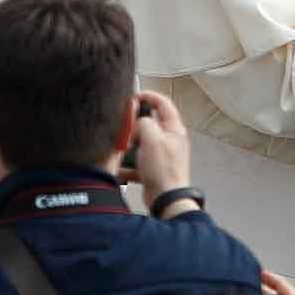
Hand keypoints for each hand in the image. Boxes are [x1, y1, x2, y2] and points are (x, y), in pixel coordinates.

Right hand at [127, 91, 192, 212]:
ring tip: (121, 149)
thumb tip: (138, 120)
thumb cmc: (163, 169)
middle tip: (124, 126)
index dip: (150, 96)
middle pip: (151, 124)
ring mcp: (162, 155)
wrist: (166, 198)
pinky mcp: (153, 169)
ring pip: (142, 143)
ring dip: (130, 146)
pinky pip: (137, 162)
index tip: (135, 96)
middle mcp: (170, 140)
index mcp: (174, 130)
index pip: (164, 104)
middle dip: (135, 125)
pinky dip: (127, 165)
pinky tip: (120, 169)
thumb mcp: (152, 139)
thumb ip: (144, 123)